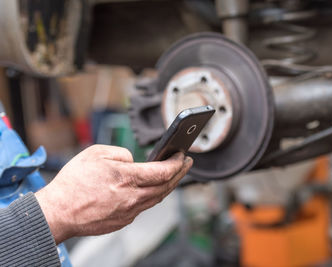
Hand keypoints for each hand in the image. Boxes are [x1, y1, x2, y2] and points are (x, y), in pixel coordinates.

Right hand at [35, 145, 191, 243]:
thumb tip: (134, 161)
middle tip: (186, 163)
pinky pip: (144, 206)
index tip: (182, 155)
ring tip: (174, 174)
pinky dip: (153, 195)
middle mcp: (132, 197)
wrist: (58, 212)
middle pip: (166, 186)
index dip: (177, 162)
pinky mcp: (124, 220)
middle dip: (180, 172)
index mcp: (127, 178)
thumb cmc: (73, 183)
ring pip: (158, 198)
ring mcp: (129, 211)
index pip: (163, 171)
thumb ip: (121, 153)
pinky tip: (152, 188)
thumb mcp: (96, 153)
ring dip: (170, 185)